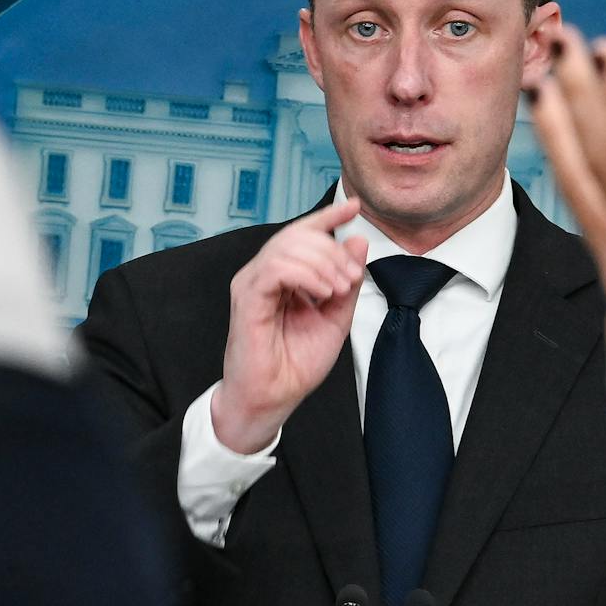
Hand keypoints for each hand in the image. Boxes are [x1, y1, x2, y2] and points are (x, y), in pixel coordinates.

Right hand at [212, 197, 369, 453]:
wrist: (273, 398)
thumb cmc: (296, 364)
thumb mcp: (335, 317)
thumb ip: (346, 279)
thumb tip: (358, 241)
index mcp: (284, 275)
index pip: (304, 233)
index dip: (328, 216)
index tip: (354, 206)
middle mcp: (264, 273)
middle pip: (298, 234)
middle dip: (332, 248)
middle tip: (352, 276)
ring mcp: (252, 282)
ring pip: (287, 246)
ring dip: (323, 262)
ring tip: (339, 288)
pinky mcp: (247, 296)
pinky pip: (276, 267)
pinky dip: (305, 274)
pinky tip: (322, 291)